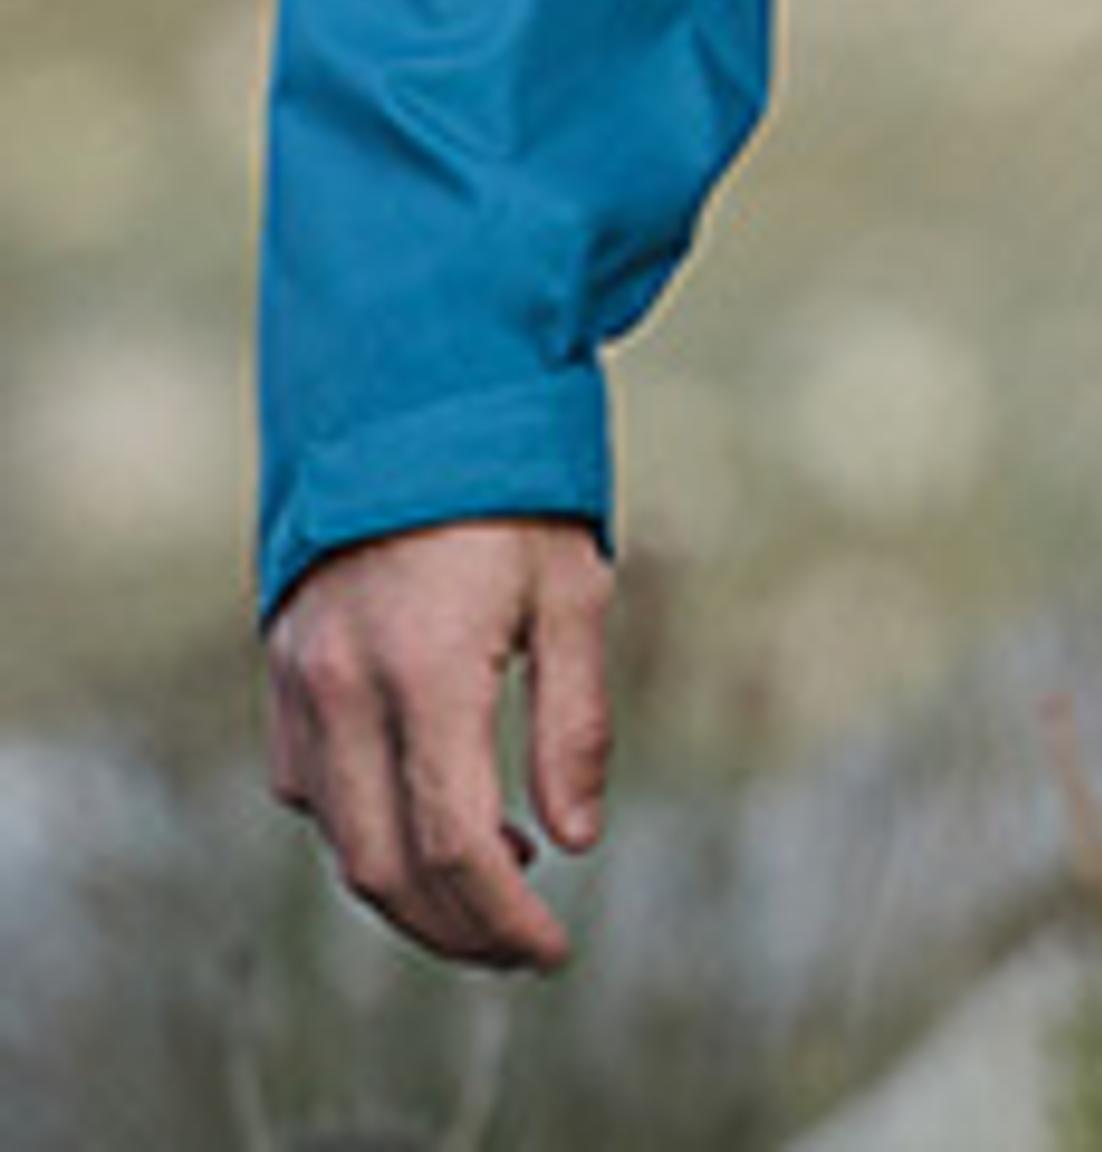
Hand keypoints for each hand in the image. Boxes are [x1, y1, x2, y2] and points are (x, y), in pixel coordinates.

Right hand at [264, 517, 614, 970]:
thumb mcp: (574, 589)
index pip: (457, 847)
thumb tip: (577, 839)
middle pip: (383, 869)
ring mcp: (301, 683)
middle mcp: (346, 689)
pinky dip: (364, 826)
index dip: (504, 921)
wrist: (412, 393)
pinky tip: (432, 810)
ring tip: (499, 878)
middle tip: (523, 944)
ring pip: (338, 839)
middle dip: (455, 929)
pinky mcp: (282, 671)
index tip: (552, 952)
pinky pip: (310, 786)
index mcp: (429, 671)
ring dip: (409, 886)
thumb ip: (574, 721)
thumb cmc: (514, 484)